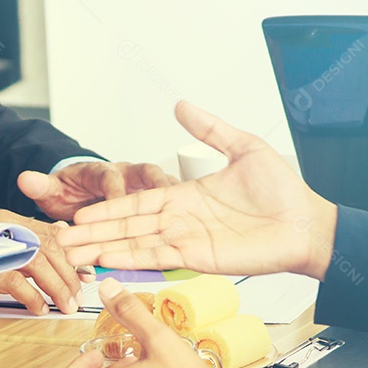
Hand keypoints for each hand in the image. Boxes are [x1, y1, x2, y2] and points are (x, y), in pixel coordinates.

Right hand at [0, 210, 86, 314]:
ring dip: (56, 287)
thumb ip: (25, 256)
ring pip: (37, 261)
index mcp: (6, 224)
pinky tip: (38, 308)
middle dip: (69, 275)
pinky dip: (32, 296)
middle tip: (76, 298)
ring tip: (64, 306)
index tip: (86, 275)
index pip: (50, 234)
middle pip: (49, 247)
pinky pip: (15, 280)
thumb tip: (63, 260)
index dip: (73, 255)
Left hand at [18, 160, 175, 221]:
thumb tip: (25, 179)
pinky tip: (184, 240)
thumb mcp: (54, 191)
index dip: (113, 191)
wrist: (78, 195)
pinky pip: (167, 218)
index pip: (110, 178)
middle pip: (147, 180)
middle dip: (157, 191)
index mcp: (104, 172)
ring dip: (175, 206)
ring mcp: (146, 193)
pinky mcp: (156, 209)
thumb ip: (42, 187)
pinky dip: (175, 227)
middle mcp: (129, 179)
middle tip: (166, 202)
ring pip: (165, 195)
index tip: (113, 203)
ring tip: (186, 221)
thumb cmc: (71, 191)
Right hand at [56, 102, 339, 279]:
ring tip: (73, 255)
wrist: (306, 222)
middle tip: (61, 240)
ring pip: (135, 244)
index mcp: (185, 196)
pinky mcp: (199, 258)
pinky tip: (107, 261)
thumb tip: (180, 105)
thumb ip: (209, 129)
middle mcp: (180, 220)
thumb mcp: (243, 147)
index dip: (107, 209)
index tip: (79, 213)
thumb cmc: (283, 190)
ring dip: (103, 249)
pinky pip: (158, 258)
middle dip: (93, 234)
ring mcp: (187, 240)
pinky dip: (131, 260)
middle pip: (126, 227)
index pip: (136, 203)